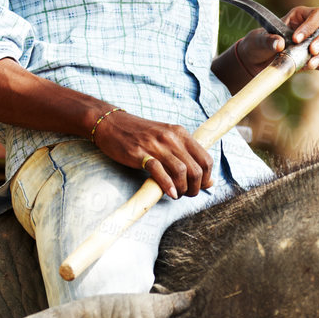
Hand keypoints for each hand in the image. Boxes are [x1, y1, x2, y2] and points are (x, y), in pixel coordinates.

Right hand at [92, 108, 211, 199]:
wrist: (110, 123)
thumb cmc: (140, 134)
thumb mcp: (166, 138)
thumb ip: (185, 155)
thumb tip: (207, 180)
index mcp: (180, 133)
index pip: (206, 159)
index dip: (206, 178)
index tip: (200, 186)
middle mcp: (171, 138)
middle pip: (196, 169)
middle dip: (195, 187)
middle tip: (187, 194)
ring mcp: (156, 145)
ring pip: (181, 172)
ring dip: (182, 189)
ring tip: (177, 194)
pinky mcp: (140, 154)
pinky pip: (159, 171)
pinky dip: (167, 186)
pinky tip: (170, 194)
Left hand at [234, 5, 318, 75]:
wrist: (258, 62)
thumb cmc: (259, 44)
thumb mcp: (259, 40)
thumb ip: (268, 40)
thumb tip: (279, 43)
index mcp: (303, 15)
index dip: (311, 25)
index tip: (296, 39)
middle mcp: (317, 27)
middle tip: (312, 50)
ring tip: (310, 64)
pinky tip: (309, 67)